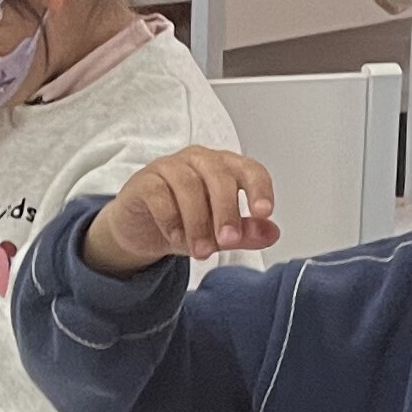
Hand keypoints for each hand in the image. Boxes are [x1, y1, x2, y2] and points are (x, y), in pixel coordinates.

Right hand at [79, 148, 277, 275]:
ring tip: (202, 251)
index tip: (264, 212)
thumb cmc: (183, 222)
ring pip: (189, 186)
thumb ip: (244, 232)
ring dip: (198, 222)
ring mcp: (170, 167)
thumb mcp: (217, 233)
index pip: (249, 169)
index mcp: (225, 168)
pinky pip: (158, 194)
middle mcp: (199, 161)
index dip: (259, 188)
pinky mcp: (144, 181)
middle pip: (219, 177)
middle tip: (228, 241)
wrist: (140, 231)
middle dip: (226, 212)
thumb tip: (271, 233)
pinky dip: (170, 219)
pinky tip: (176, 238)